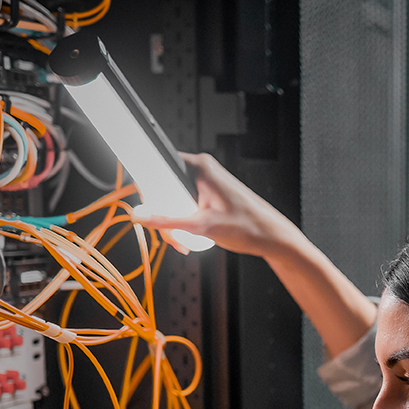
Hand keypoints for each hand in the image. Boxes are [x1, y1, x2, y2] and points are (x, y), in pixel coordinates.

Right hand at [131, 152, 303, 257]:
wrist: (269, 236)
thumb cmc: (245, 226)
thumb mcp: (200, 226)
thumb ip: (167, 221)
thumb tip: (139, 216)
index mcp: (200, 167)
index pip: (159, 165)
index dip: (148, 186)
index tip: (145, 205)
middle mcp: (202, 170)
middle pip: (164, 188)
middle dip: (163, 216)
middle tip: (172, 237)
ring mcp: (205, 183)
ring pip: (174, 201)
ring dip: (174, 224)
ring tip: (183, 243)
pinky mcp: (207, 196)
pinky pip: (185, 206)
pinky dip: (183, 224)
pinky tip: (189, 240)